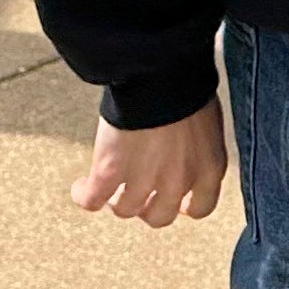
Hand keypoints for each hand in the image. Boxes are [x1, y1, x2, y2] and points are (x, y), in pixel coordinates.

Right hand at [71, 99, 226, 227]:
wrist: (161, 72)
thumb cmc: (187, 85)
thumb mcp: (207, 120)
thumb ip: (198, 145)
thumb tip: (188, 148)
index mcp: (208, 167)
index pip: (202, 207)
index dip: (185, 207)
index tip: (177, 203)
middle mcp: (178, 181)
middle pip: (160, 216)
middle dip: (148, 208)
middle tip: (138, 194)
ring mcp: (143, 180)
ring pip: (126, 210)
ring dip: (116, 200)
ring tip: (108, 188)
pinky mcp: (110, 172)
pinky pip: (92, 199)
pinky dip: (84, 196)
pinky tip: (80, 187)